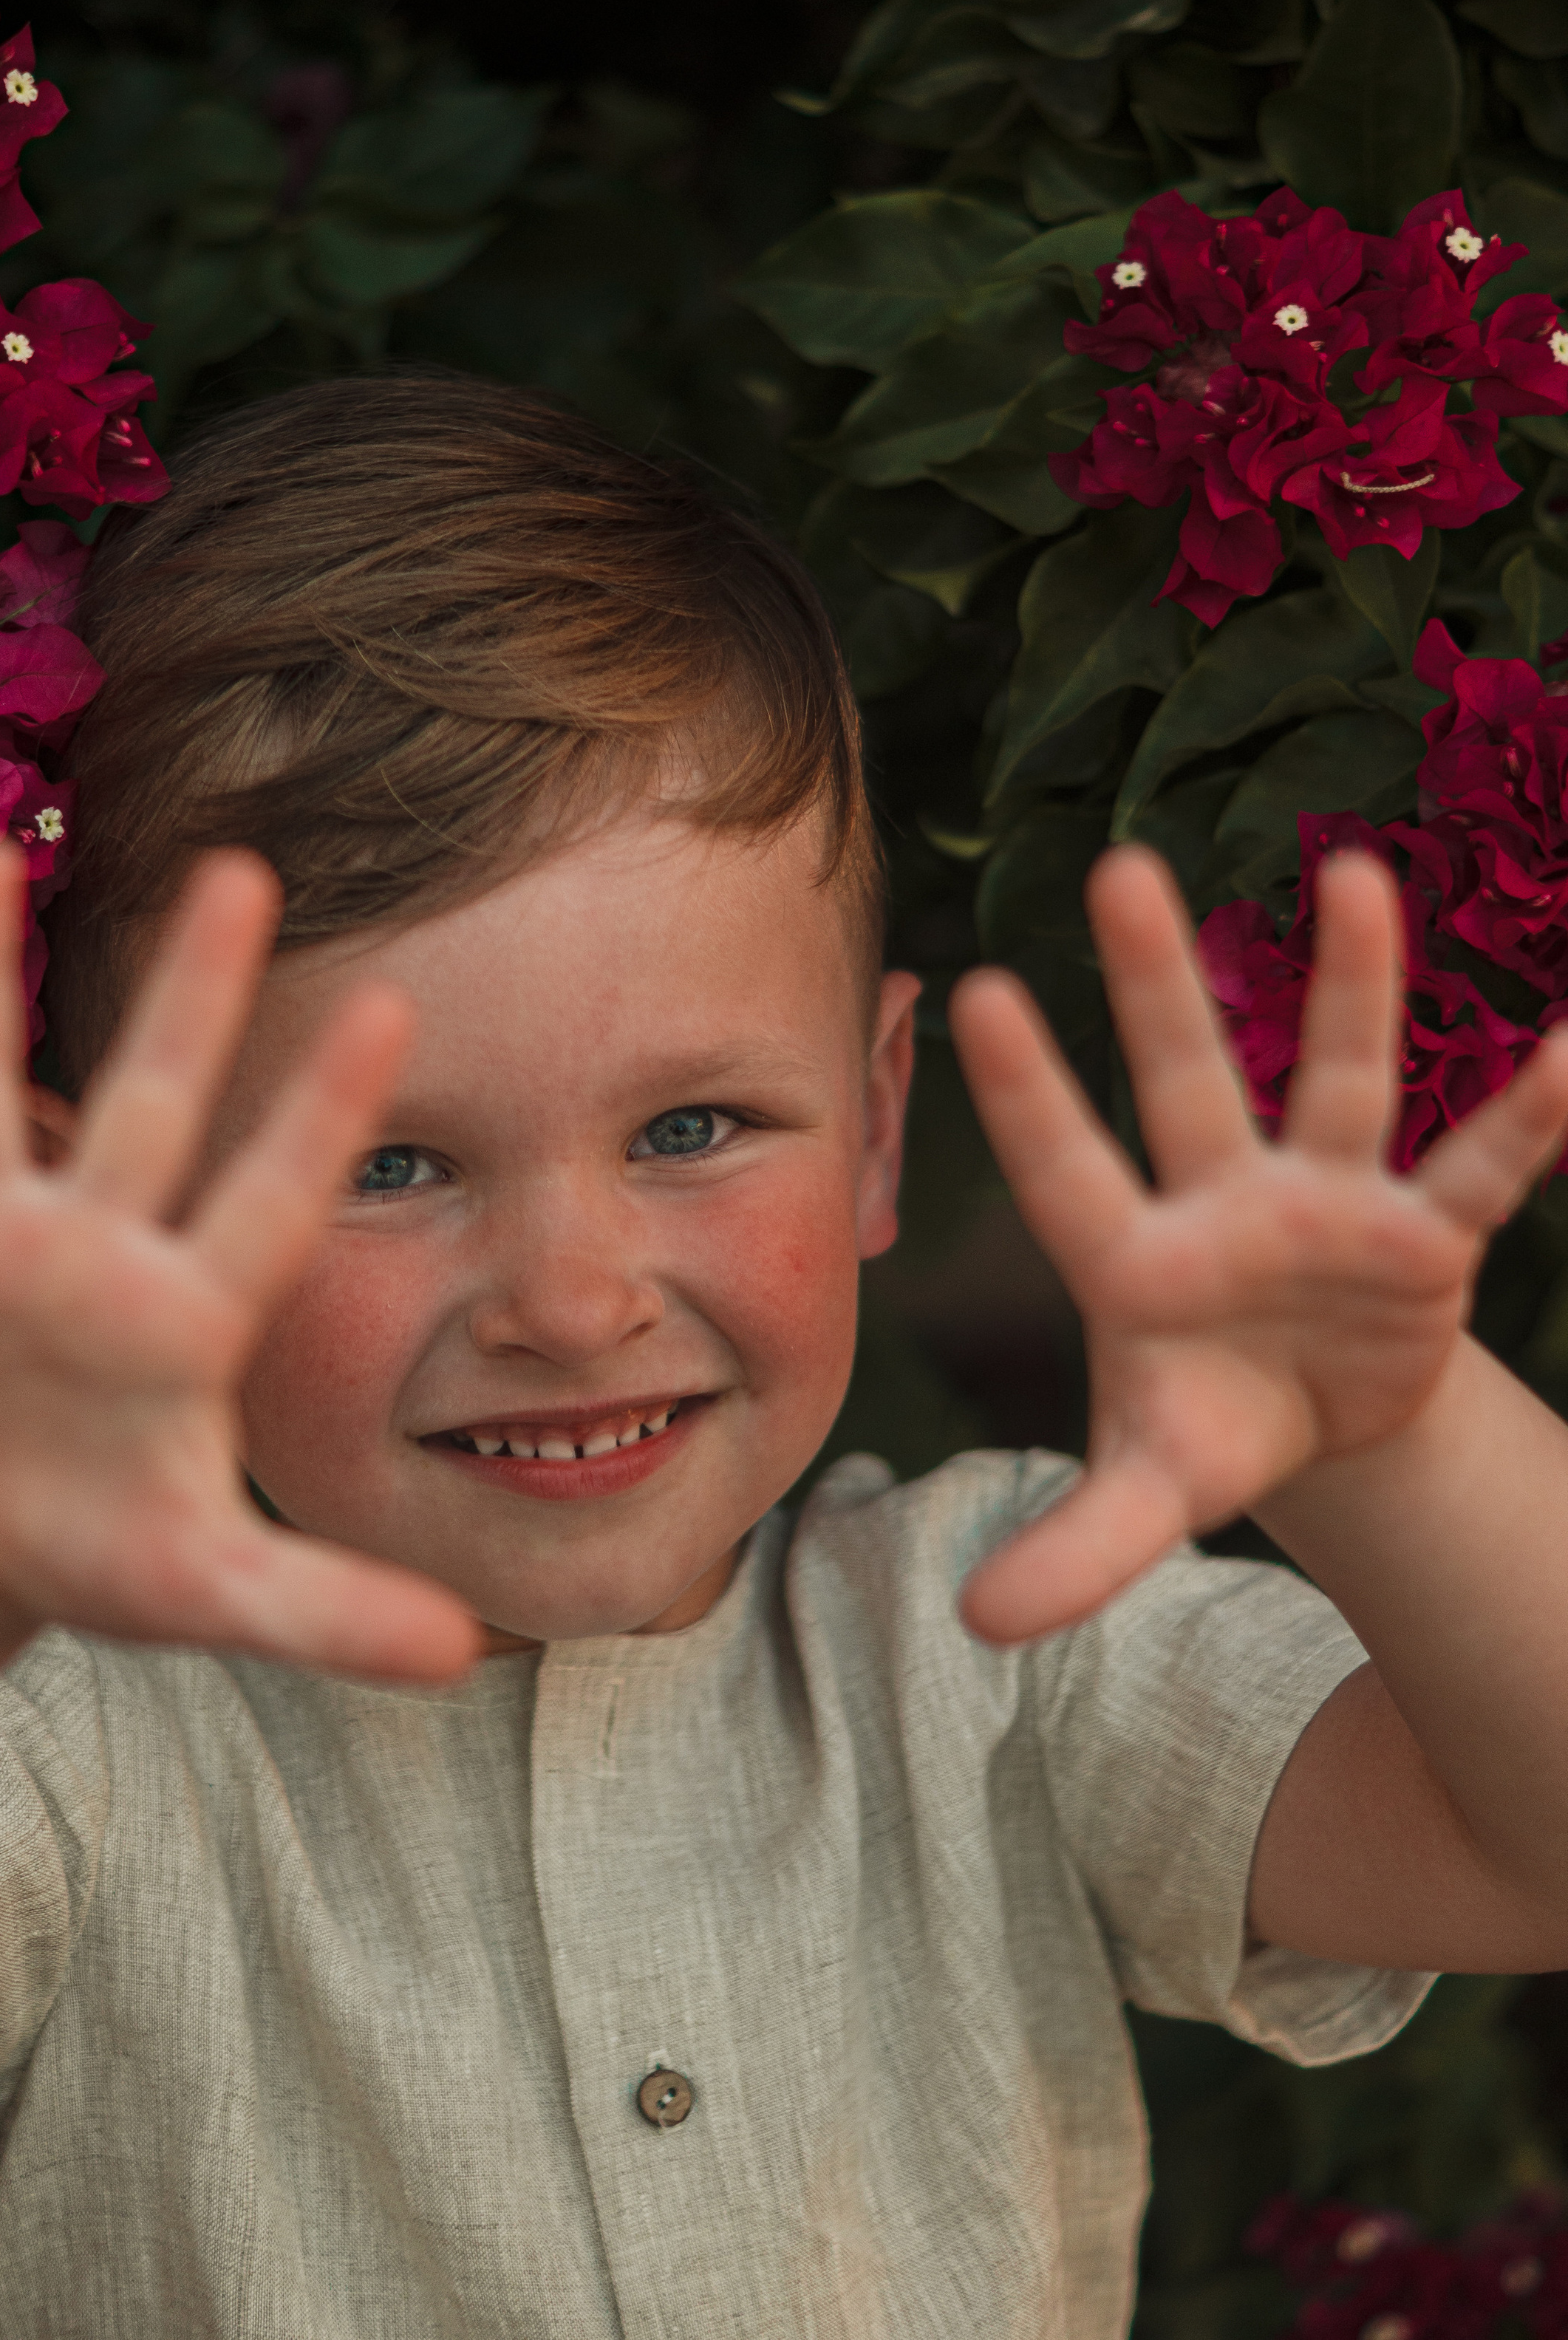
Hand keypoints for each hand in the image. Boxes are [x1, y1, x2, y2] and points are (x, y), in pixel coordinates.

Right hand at [0, 840, 480, 1681]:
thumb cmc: (111, 1546)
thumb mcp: (210, 1588)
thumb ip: (324, 1609)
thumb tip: (464, 1652)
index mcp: (189, 1314)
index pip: (273, 1195)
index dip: (321, 1111)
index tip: (390, 1003)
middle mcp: (97, 1248)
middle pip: (151, 1099)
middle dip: (189, 993)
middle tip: (241, 868)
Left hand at [948, 846, 1567, 1645]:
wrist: (1315, 1425)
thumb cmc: (1204, 1429)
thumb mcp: (1151, 1490)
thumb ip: (1077, 1548)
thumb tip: (977, 1623)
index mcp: (1135, 1258)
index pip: (1066, 1167)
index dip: (1027, 1091)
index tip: (976, 991)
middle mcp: (1224, 1202)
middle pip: (1184, 1079)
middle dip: (1157, 982)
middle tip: (1118, 866)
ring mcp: (1326, 1204)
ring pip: (1339, 1080)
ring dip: (1352, 987)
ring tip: (1358, 878)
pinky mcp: (1421, 1237)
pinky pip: (1480, 1171)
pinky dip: (1526, 1120)